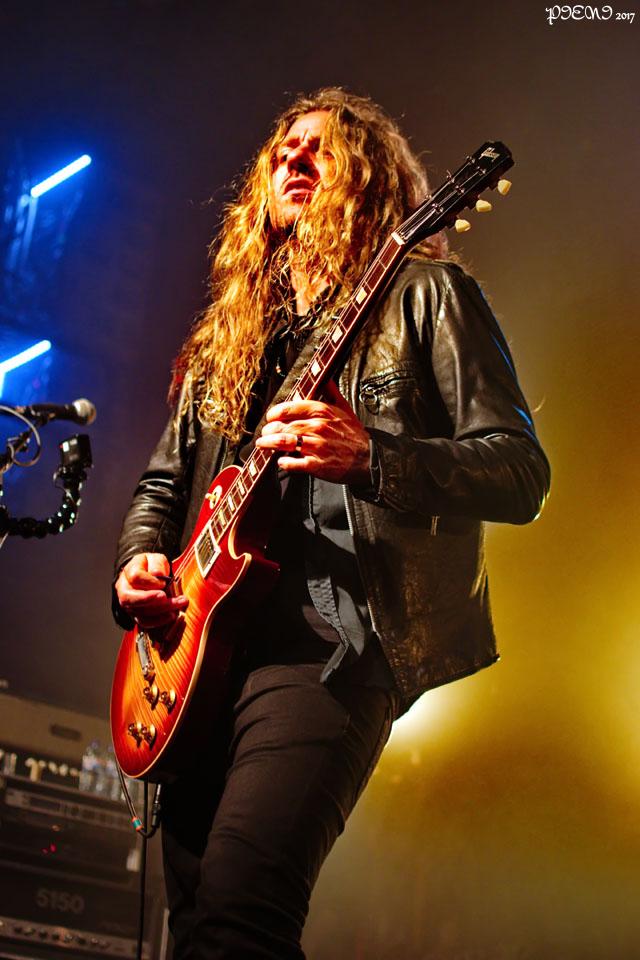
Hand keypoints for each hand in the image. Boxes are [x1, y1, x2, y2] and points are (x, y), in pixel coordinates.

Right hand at [115, 552, 188, 629]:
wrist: (148, 575)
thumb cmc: (152, 567)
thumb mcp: (156, 559)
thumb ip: (157, 564)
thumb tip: (157, 574)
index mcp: (128, 571)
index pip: (135, 577)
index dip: (150, 581)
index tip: (164, 582)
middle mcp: (124, 589)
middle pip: (129, 598)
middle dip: (149, 599)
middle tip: (165, 597)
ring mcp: (128, 603)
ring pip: (138, 611)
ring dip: (159, 610)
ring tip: (177, 605)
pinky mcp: (136, 614)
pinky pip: (143, 621)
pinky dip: (158, 621)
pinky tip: (171, 616)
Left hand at [256, 380, 370, 483]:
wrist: (368, 458)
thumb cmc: (354, 435)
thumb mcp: (345, 409)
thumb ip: (332, 393)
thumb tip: (325, 379)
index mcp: (322, 412)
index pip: (290, 407)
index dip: (276, 412)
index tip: (271, 416)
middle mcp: (318, 427)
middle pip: (284, 425)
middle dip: (269, 429)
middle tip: (265, 433)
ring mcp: (317, 446)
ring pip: (284, 442)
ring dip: (270, 443)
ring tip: (264, 444)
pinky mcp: (317, 465)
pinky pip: (293, 463)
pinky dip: (284, 462)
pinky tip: (281, 461)